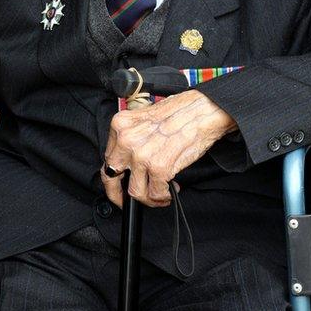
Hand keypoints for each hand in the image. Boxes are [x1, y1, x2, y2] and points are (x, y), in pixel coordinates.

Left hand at [101, 90, 235, 207]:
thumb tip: (129, 160)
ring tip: (160, 193)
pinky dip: (164, 196)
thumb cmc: (180, 112)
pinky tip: (171, 189)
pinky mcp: (159, 167)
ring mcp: (141, 155)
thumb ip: (133, 137)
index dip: (113, 178)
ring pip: (135, 191)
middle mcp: (126, 140)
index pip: (107, 159)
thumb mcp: (145, 118)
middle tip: (133, 200)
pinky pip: (156, 193)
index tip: (118, 187)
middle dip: (122, 194)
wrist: (203, 110)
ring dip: (149, 197)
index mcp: (121, 126)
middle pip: (112, 178)